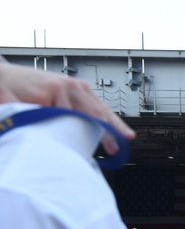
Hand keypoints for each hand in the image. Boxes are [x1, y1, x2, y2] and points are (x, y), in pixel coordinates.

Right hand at [0, 62, 135, 153]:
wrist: (7, 78)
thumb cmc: (35, 92)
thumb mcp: (59, 102)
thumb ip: (74, 115)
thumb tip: (90, 138)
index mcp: (81, 91)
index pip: (104, 111)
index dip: (117, 125)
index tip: (128, 138)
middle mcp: (75, 88)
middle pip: (97, 114)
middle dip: (107, 134)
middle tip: (114, 150)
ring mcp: (62, 89)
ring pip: (79, 116)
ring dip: (83, 134)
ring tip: (86, 149)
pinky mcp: (47, 92)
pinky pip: (58, 115)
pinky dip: (61, 126)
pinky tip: (63, 136)